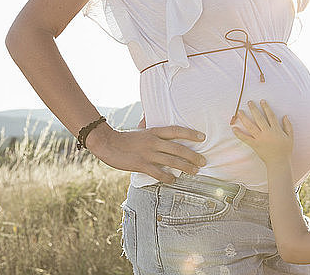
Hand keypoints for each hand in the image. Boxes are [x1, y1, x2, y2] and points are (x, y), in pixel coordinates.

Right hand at [86, 115, 206, 184]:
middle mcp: (153, 142)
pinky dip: (168, 177)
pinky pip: (158, 173)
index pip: (176, 130)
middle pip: (178, 148)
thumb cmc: (125, 138)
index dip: (190, 133)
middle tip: (203, 161)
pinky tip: (174, 180)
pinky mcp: (141, 164)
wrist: (106, 142)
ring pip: (171, 161)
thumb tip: (163, 129)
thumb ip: (153, 131)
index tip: (202, 137)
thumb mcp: (141, 131)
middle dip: (193, 155)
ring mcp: (148, 153)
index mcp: (154, 132)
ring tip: (195, 171)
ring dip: (185, 167)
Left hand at [230, 100, 293, 165]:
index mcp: (276, 129)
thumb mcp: (290, 137)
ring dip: (244, 118)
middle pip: (259, 118)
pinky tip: (234, 128)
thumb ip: (288, 126)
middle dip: (254, 109)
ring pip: (250, 126)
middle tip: (249, 102)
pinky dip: (239, 134)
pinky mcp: (255, 145)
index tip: (262, 101)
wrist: (279, 162)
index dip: (266, 107)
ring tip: (239, 111)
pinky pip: (245, 138)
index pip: (270, 115)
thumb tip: (285, 116)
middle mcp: (267, 132)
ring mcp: (260, 138)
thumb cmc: (285, 150)